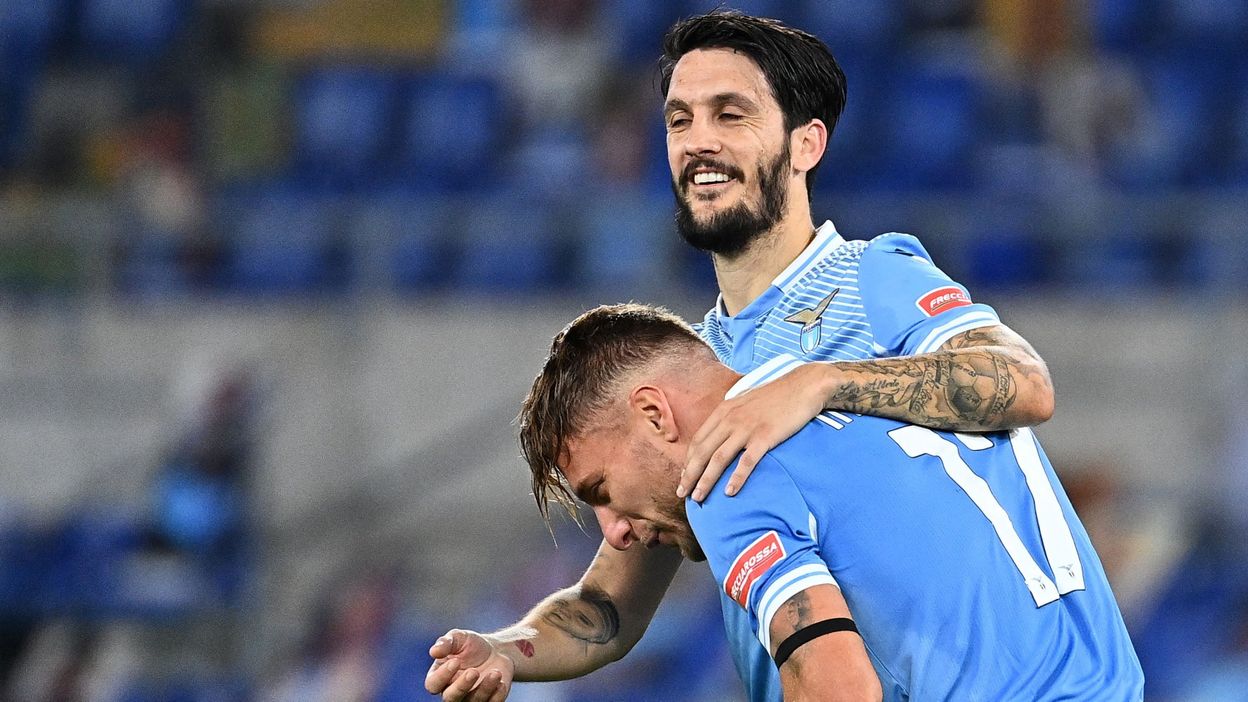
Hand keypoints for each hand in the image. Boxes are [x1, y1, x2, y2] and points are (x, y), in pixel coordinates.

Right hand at [425, 629, 515, 701]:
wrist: (496, 651)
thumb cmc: (472, 645)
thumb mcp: (459, 637)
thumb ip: (446, 642)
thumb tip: (434, 651)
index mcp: (439, 677)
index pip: (433, 684)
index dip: (442, 676)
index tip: (455, 661)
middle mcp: (451, 692)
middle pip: (450, 698)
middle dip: (461, 686)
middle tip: (474, 671)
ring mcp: (469, 699)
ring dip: (484, 689)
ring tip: (495, 672)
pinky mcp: (487, 701)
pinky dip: (497, 696)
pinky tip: (501, 682)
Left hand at [680, 363, 830, 500]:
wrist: (804, 385)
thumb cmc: (777, 396)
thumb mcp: (746, 401)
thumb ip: (732, 416)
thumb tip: (722, 433)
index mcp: (724, 411)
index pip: (698, 440)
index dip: (688, 461)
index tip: (684, 477)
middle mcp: (730, 419)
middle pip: (702, 452)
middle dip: (689, 475)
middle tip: (682, 494)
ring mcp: (747, 428)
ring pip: (718, 459)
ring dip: (705, 480)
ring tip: (698, 498)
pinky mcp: (765, 436)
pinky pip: (746, 461)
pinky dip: (736, 478)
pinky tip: (729, 492)